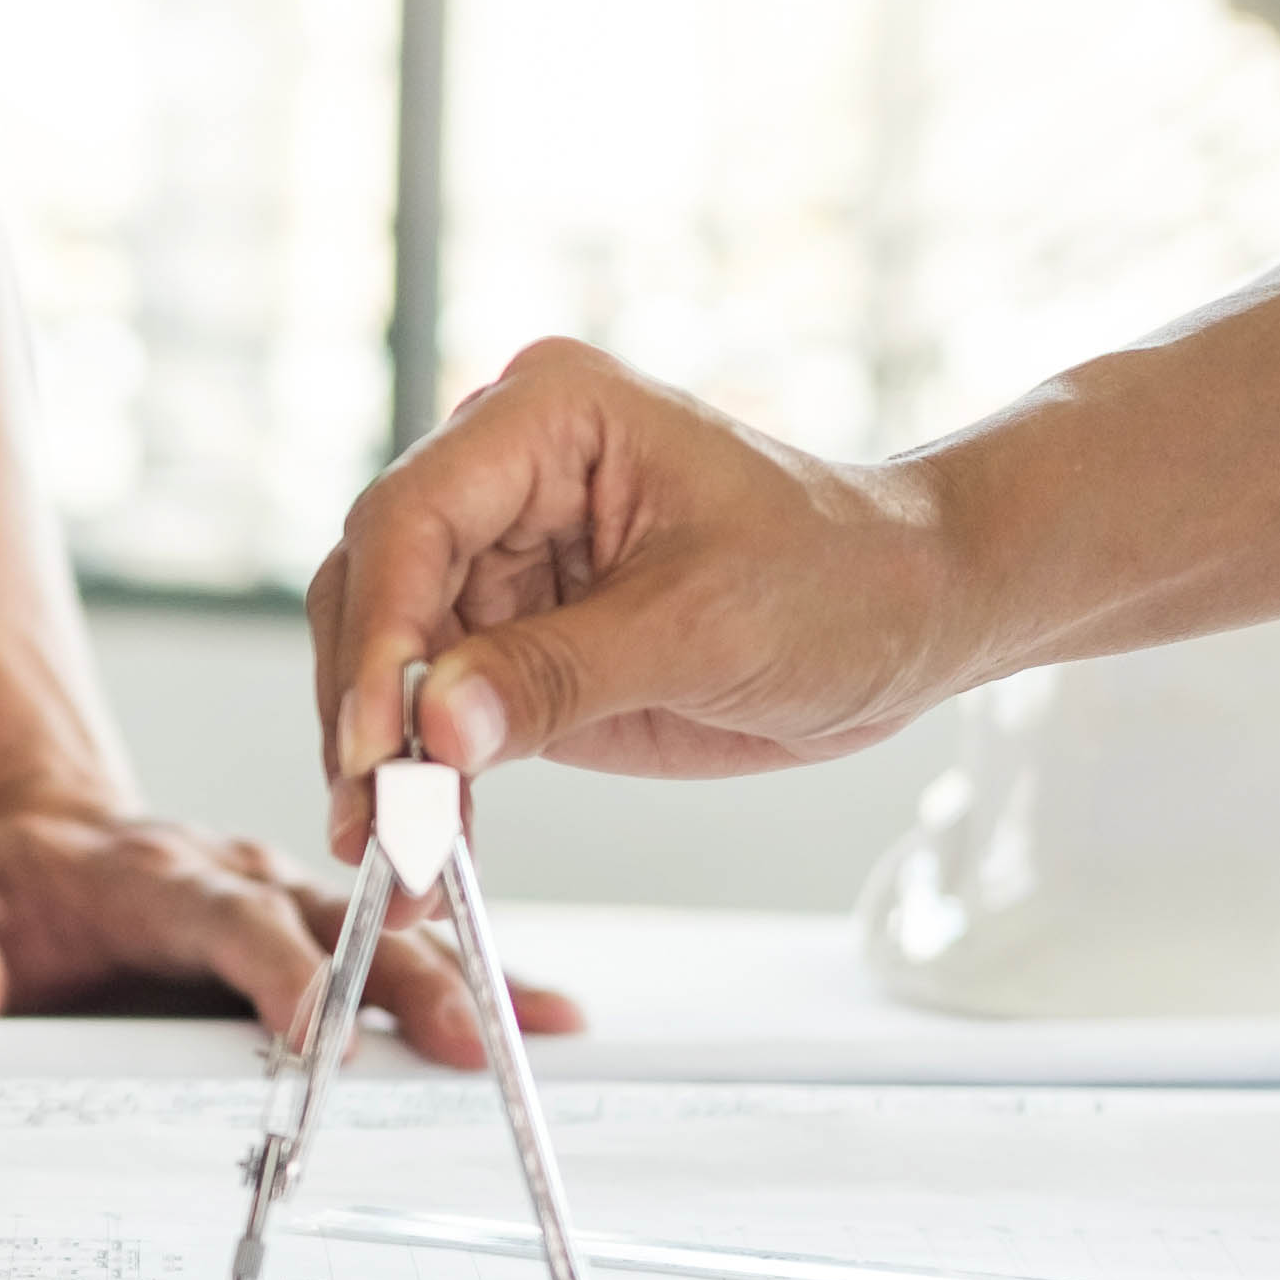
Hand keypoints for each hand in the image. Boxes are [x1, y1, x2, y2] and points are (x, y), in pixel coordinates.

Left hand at [0, 798, 579, 1071]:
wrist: (23, 833)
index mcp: (150, 875)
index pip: (221, 917)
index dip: (272, 963)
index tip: (316, 1019)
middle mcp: (234, 876)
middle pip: (332, 921)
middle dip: (401, 976)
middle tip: (462, 1038)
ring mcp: (282, 900)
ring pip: (385, 934)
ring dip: (461, 979)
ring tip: (541, 1029)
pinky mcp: (309, 932)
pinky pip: (401, 953)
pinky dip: (474, 979)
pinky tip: (548, 1015)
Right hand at [303, 338, 973, 862]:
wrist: (914, 616)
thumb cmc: (843, 576)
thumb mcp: (705, 626)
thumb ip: (560, 673)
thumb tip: (434, 726)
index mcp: (546, 417)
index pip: (412, 518)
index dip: (379, 637)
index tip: (377, 747)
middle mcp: (503, 475)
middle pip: (375, 589)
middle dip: (365, 714)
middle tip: (376, 826)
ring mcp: (503, 559)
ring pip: (387, 661)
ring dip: (381, 764)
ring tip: (391, 862)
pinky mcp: (515, 639)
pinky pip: (435, 712)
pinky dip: (428, 782)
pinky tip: (424, 850)